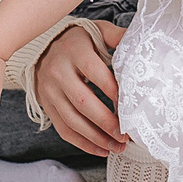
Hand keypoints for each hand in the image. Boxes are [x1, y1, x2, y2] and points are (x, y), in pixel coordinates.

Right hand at [32, 21, 126, 156]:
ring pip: (72, 120)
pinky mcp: (47, 106)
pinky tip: (100, 149)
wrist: (41, 47)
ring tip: (117, 147)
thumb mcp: (96, 31)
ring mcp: (50, 91)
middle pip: (83, 102)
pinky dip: (82, 143)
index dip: (113, 92)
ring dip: (96, 138)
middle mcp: (58, 72)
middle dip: (106, 122)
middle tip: (125, 135)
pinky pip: (63, 129)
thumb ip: (116, 36)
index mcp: (75, 51)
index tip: (130, 107)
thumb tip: (141, 41)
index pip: (96, 74)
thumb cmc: (77, 41)